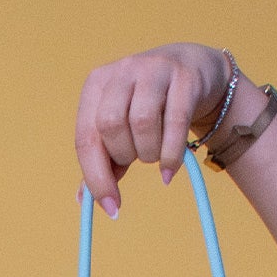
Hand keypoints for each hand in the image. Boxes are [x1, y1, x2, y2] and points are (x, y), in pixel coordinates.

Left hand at [76, 45, 231, 215]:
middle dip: (123, 154)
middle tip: (136, 158)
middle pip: (110, 125)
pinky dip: (171, 156)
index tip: (111, 208)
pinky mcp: (185, 77)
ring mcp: (154, 69)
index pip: (86, 137)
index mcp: (96, 84)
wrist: (193, 70)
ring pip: (142, 122)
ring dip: (149, 153)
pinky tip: (169, 170)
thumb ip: (103, 161)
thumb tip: (83, 200)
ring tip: (155, 153)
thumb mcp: (121, 128)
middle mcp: (122, 71)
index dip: (96, 178)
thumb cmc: (149, 105)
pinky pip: (176, 123)